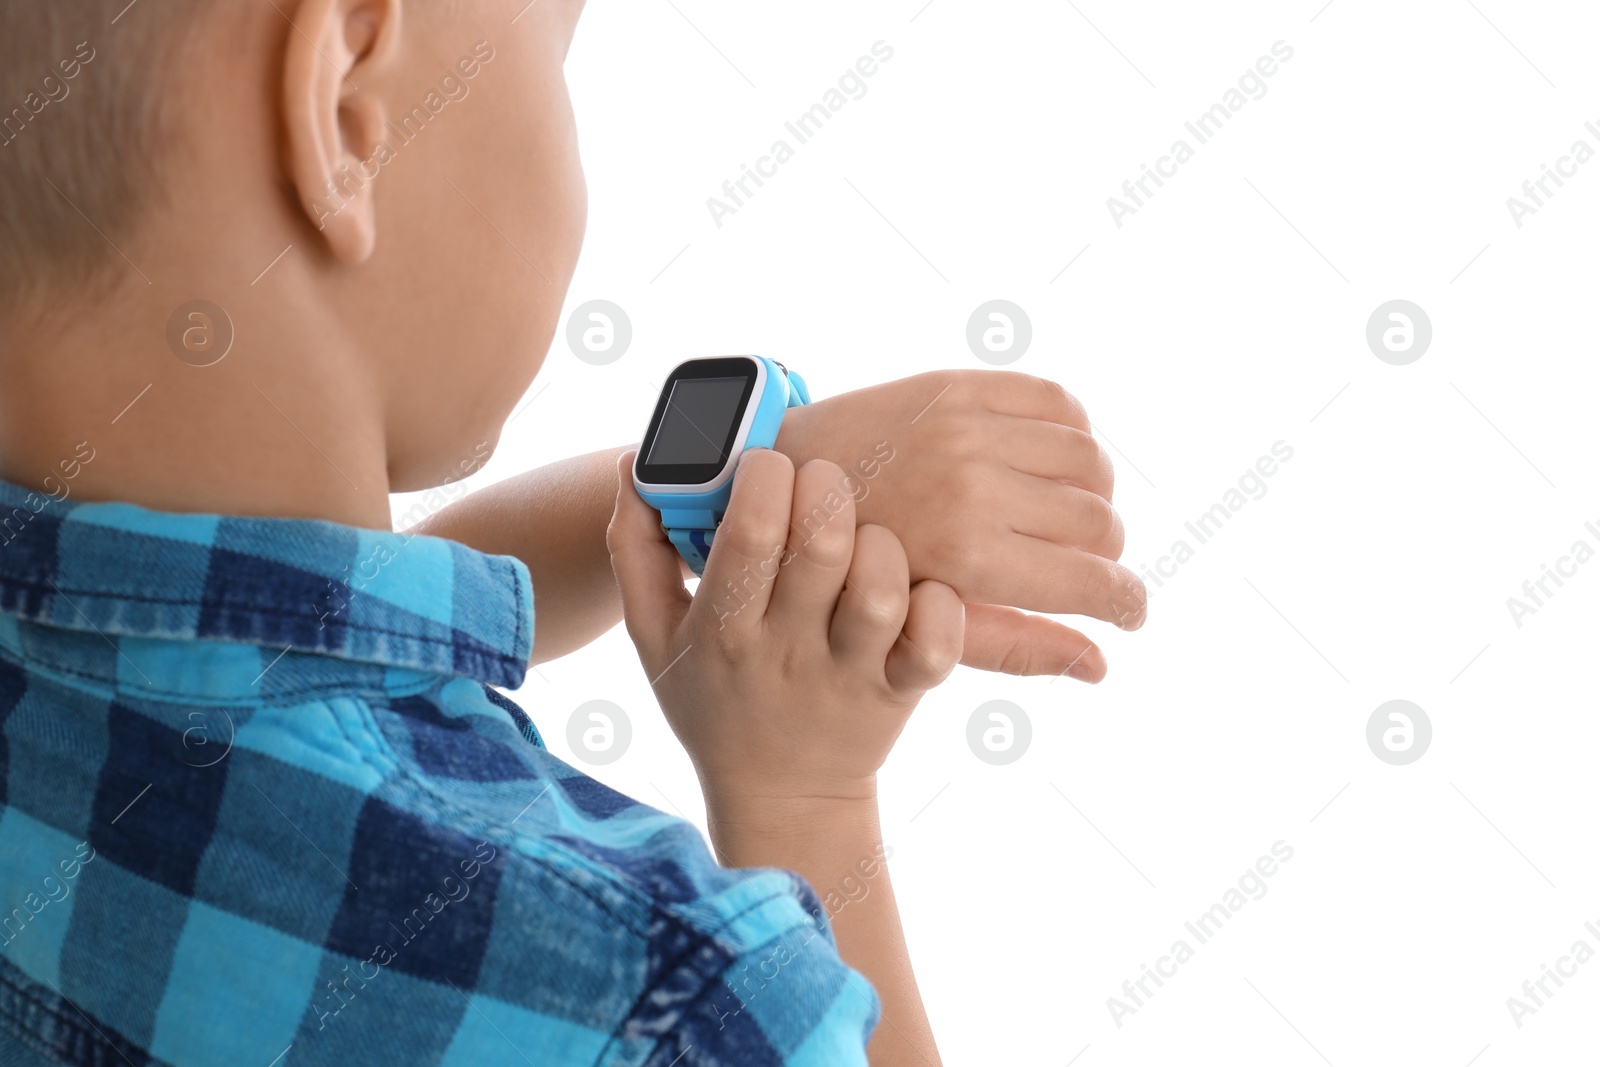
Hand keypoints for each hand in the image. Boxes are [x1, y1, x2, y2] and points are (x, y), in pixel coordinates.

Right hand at [606, 449, 962, 806]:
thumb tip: (631, 464)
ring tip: (864, 541)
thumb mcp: (655, 635)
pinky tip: (917, 589)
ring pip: (881, 589)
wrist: (779, 797)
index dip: (764, 477)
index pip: (748, 535)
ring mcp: (850, 674)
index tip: (765, 463)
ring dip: (881, 547)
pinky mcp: (902, 691)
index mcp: (722, 628)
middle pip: (824, 546)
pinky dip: (939, 605)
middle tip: (822, 483)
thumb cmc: (715, 698)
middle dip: (828, 489)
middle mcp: (788, 651)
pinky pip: (935, 642)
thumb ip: (635, 549)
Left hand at [774, 369, 1146, 680]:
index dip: (1126, 601)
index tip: (1130, 611)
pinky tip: (1051, 462)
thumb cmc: (847, 574)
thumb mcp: (921, 627)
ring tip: (1070, 515)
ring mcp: (966, 427)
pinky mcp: (958, 385)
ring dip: (1097, 493)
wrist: (781, 486)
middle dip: (1107, 553)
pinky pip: (1057, 400)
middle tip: (1088, 566)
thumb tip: (1101, 668)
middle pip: (1100, 520)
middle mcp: (974, 484)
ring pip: (1090, 458)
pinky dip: (1074, 432)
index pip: (1093, 580)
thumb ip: (1015, 646)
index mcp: (967, 554)